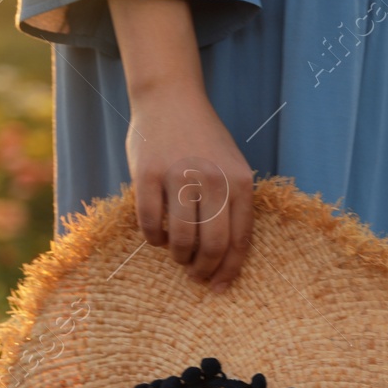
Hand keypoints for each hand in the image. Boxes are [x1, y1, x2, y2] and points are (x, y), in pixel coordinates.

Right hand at [126, 93, 254, 291]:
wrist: (171, 99)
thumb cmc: (203, 140)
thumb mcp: (232, 167)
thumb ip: (232, 205)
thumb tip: (225, 259)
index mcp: (239, 182)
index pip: (239, 240)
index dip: (229, 270)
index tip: (219, 287)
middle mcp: (213, 180)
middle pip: (213, 246)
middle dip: (204, 270)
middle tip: (196, 276)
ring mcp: (180, 176)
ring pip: (182, 239)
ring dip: (180, 257)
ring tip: (178, 256)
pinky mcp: (148, 174)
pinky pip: (151, 223)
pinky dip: (154, 239)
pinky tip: (158, 238)